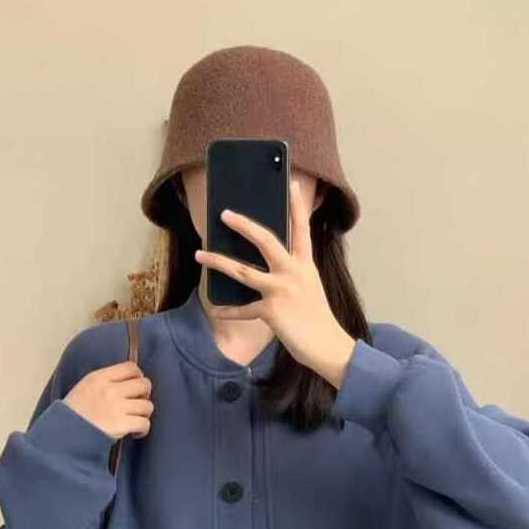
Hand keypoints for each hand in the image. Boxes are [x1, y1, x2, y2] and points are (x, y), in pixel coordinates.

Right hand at [63, 360, 153, 439]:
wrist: (64, 435)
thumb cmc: (72, 415)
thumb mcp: (84, 388)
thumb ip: (104, 382)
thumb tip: (126, 383)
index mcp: (99, 378)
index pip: (131, 367)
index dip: (138, 377)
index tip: (136, 387)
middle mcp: (110, 389)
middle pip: (144, 384)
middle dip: (145, 395)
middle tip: (137, 405)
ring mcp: (116, 407)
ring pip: (147, 405)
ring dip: (144, 414)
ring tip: (135, 421)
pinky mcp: (121, 424)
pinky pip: (145, 423)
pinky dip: (143, 429)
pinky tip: (135, 433)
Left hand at [194, 180, 356, 388]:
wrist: (327, 346)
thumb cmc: (316, 317)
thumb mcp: (309, 287)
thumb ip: (292, 273)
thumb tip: (268, 264)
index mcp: (305, 264)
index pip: (301, 228)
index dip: (296, 205)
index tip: (289, 182)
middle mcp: (293, 272)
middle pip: (265, 240)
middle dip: (243, 225)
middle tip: (224, 214)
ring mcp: (281, 291)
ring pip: (243, 271)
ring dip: (218, 262)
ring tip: (201, 253)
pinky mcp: (271, 311)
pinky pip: (243, 309)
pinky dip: (228, 310)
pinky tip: (216, 309)